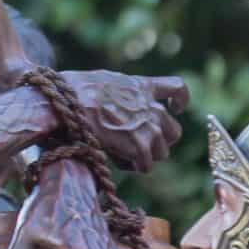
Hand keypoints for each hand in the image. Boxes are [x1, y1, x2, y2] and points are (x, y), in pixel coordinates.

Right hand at [51, 71, 186, 172]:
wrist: (69, 101)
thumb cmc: (74, 91)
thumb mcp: (104, 82)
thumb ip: (119, 93)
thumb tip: (113, 105)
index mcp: (142, 86)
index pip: (176, 88)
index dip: (179, 100)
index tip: (175, 108)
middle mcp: (150, 106)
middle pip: (174, 131)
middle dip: (159, 141)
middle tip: (137, 145)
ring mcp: (148, 125)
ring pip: (162, 151)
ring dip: (146, 156)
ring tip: (123, 154)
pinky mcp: (140, 144)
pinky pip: (146, 164)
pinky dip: (135, 167)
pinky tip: (120, 162)